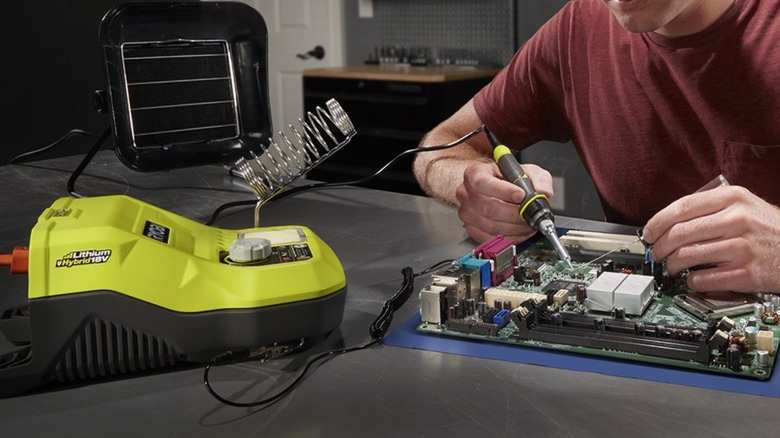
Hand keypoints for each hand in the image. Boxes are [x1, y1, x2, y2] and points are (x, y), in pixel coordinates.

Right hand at [455, 160, 553, 242]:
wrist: (493, 188)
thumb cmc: (505, 178)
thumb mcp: (525, 170)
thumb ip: (538, 178)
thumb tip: (544, 192)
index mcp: (475, 174)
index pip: (483, 183)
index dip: (503, 191)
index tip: (521, 195)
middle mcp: (466, 193)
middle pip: (488, 208)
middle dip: (513, 214)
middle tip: (529, 214)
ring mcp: (467, 213)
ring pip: (490, 225)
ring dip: (514, 228)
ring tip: (528, 224)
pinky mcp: (471, 228)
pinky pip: (490, 238)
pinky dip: (509, 238)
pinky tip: (520, 232)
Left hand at [642, 186, 779, 292]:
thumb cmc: (768, 229)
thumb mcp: (744, 205)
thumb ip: (709, 208)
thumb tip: (666, 223)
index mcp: (733, 198)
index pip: (682, 207)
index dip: (658, 222)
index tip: (647, 233)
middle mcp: (737, 220)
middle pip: (679, 233)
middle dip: (659, 246)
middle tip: (656, 254)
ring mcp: (743, 248)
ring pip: (687, 256)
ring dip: (671, 265)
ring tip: (671, 267)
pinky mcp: (748, 274)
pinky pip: (704, 279)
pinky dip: (692, 281)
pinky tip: (693, 279)